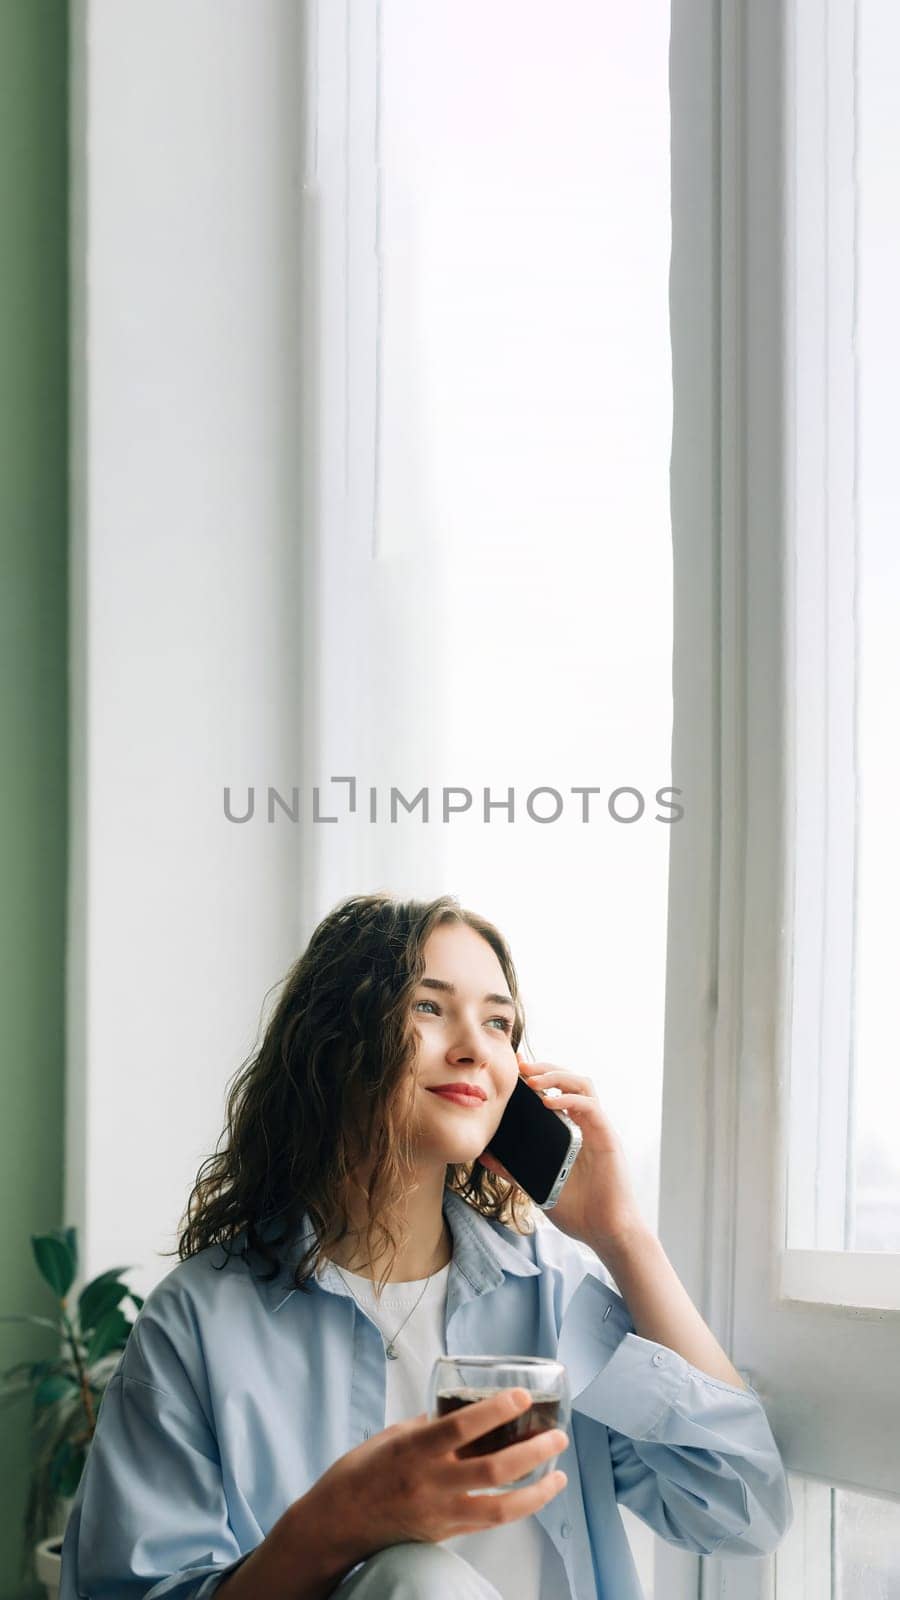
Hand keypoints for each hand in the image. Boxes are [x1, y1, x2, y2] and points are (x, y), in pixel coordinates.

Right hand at [298, 1390, 567, 1561]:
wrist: (336, 1527)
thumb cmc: (357, 1474)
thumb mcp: (390, 1437)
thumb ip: (426, 1426)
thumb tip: (457, 1412)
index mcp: (413, 1450)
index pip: (461, 1427)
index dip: (495, 1410)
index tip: (521, 1396)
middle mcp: (430, 1483)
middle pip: (493, 1470)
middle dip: (532, 1452)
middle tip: (557, 1435)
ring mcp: (439, 1513)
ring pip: (500, 1508)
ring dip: (536, 1490)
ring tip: (559, 1474)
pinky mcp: (444, 1534)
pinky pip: (488, 1522)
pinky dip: (515, 1508)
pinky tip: (534, 1495)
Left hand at [479, 1054, 645, 1257]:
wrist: (605, 1233)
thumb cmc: (578, 1211)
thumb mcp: (537, 1186)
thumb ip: (514, 1170)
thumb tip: (485, 1155)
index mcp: (572, 1132)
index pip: (557, 1092)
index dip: (538, 1077)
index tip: (514, 1070)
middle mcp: (587, 1125)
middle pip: (570, 1080)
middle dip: (545, 1069)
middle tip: (520, 1067)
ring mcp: (598, 1129)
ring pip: (583, 1085)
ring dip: (557, 1076)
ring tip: (532, 1079)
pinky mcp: (607, 1139)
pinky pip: (591, 1108)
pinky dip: (570, 1099)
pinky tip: (549, 1102)